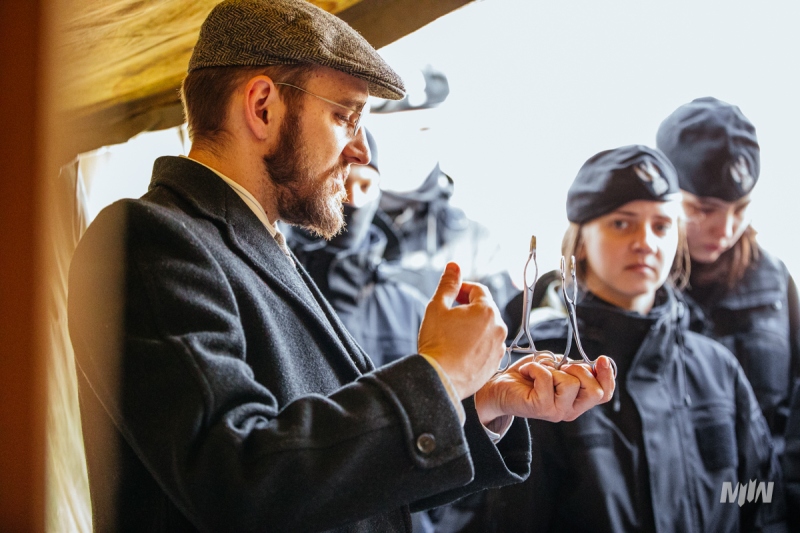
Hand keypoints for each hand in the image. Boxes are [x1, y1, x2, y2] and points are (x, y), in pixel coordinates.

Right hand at [418, 262, 507, 399]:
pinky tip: (459, 350)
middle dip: (467, 308)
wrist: (440, 379)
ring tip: (452, 336)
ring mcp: (499, 347)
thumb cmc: (437, 343)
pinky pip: (487, 347)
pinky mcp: (495, 364)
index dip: (462, 289)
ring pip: (487, 329)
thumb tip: (454, 266)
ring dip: (473, 327)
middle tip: (448, 316)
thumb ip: (448, 284)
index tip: (450, 296)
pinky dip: (476, 345)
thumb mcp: (437, 307)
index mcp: (486, 310)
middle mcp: (498, 327)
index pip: (477, 290)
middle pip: (484, 309)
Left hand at [474, 354, 615, 424]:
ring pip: (571, 383)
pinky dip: (536, 367)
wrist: (498, 387)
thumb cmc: (527, 375)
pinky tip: (526, 372)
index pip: (605, 395)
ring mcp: (556, 412)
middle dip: (581, 370)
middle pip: (595, 392)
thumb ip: (574, 368)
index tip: (602, 359)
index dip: (609, 377)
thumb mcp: (556, 367)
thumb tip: (591, 364)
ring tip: (539, 371)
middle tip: (561, 367)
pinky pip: (547, 378)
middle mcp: (569, 411)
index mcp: (576, 401)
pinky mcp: (541, 408)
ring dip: (553, 369)